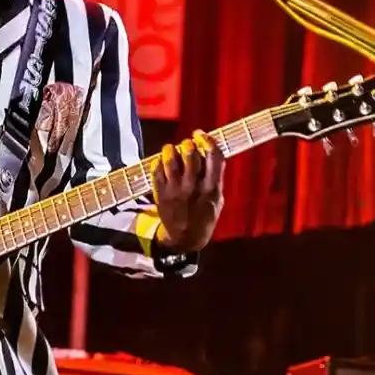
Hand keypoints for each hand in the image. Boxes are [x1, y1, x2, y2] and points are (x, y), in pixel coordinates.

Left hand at [151, 130, 224, 251]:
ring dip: (170, 150)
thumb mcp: (217, 200)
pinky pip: (157, 170)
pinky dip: (158, 162)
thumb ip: (215, 179)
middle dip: (188, 143)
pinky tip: (162, 162)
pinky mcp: (160, 194)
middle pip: (190, 154)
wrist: (184, 239)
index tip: (201, 135)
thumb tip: (210, 154)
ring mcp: (175, 191)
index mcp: (212, 189)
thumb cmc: (203, 217)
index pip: (214, 157)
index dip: (207, 141)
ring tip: (171, 150)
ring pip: (170, 160)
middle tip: (186, 143)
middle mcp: (193, 188)